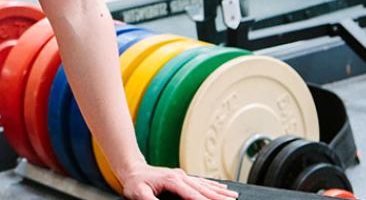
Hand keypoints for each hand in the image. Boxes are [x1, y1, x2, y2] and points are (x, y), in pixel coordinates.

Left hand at [119, 163, 236, 199]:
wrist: (131, 168)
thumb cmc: (134, 182)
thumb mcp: (138, 193)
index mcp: (172, 180)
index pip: (194, 195)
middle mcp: (180, 176)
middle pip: (204, 189)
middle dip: (220, 197)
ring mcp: (182, 175)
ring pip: (205, 185)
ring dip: (220, 192)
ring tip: (235, 197)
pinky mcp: (182, 176)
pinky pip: (202, 181)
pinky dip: (214, 186)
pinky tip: (223, 189)